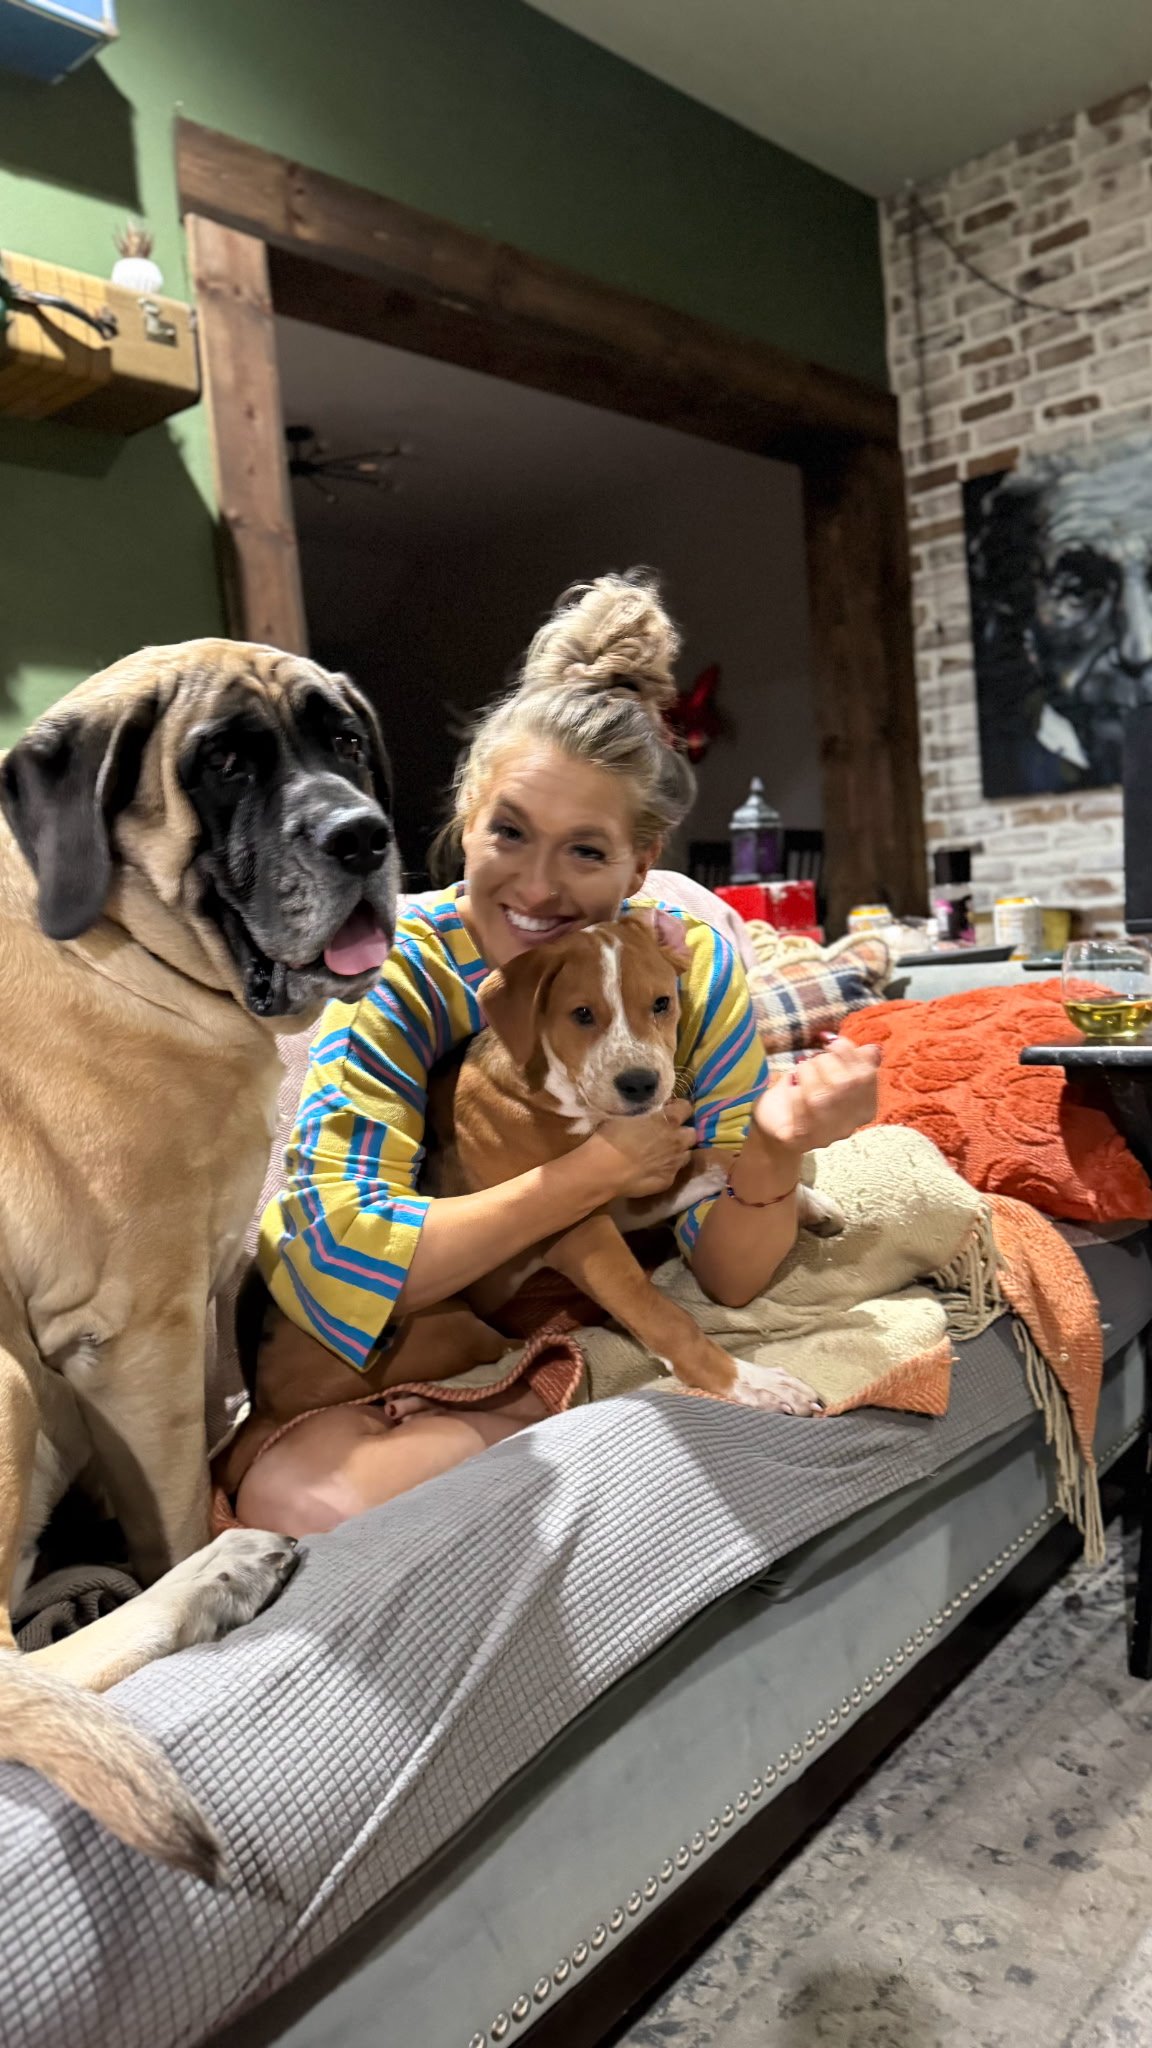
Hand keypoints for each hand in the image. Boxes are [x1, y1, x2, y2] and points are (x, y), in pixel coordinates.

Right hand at [586, 1100, 696, 1198]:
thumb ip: (646, 1115)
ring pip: (686, 1155)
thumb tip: (651, 1115)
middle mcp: (677, 1141)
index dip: (678, 1108)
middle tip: (666, 1134)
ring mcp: (674, 1164)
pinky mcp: (668, 1181)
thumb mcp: (628, 1116)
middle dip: (682, 1132)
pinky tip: (651, 1170)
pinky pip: (673, 1172)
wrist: (603, 1170)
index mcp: (668, 1120)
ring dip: (677, 1152)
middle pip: (691, 1134)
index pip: (686, 1108)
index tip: (668, 1110)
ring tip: (660, 1154)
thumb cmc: (610, 1138)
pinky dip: (665, 1169)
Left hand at [750, 1037, 880, 1158]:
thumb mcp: (830, 1069)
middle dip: (824, 1061)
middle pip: (845, 1084)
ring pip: (821, 1097)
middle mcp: (850, 1125)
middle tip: (810, 1061)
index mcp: (864, 1106)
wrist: (776, 1118)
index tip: (829, 1041)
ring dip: (807, 1073)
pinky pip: (800, 1110)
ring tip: (799, 1072)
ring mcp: (826, 1135)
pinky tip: (791, 1089)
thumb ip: (852, 1058)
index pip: (866, 1075)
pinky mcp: (801, 1140)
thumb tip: (872, 1049)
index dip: (848, 1052)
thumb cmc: (806, 1089)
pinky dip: (794, 1093)